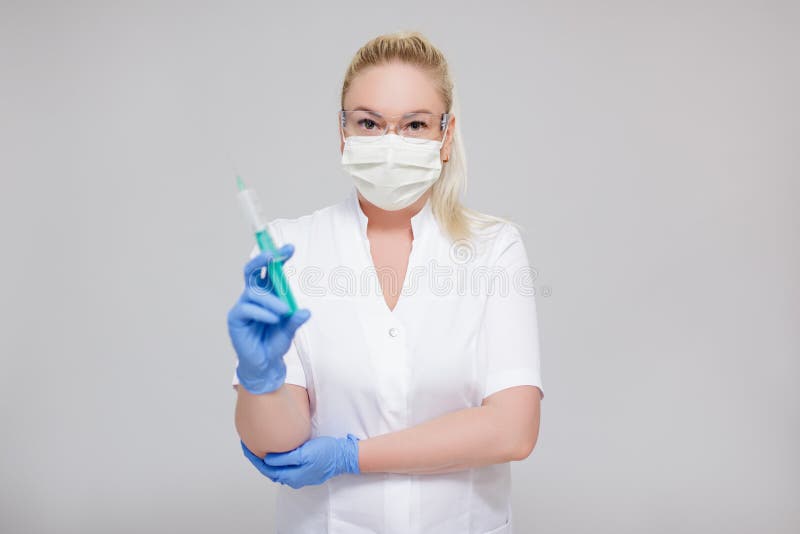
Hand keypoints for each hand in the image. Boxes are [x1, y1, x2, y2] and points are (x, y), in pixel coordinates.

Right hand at [227, 243, 310, 393]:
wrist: (264, 364)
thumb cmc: (274, 343)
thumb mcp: (289, 330)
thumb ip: (295, 320)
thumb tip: (306, 311)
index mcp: (267, 294)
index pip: (269, 271)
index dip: (278, 258)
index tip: (290, 249)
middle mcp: (253, 296)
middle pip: (252, 271)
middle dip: (262, 260)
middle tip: (274, 255)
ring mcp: (243, 306)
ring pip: (254, 292)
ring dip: (272, 300)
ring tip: (284, 312)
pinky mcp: (236, 318)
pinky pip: (247, 308)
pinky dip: (262, 312)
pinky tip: (273, 319)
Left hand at [241, 434, 360, 488]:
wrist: (343, 456)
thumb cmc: (326, 453)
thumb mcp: (305, 454)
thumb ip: (286, 458)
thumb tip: (268, 458)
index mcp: (292, 476)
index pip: (266, 469)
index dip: (254, 457)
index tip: (245, 445)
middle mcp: (293, 478)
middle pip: (269, 469)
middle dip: (257, 458)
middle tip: (247, 444)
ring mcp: (299, 475)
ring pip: (276, 468)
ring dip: (266, 458)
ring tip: (257, 445)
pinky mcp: (304, 469)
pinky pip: (285, 465)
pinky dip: (276, 459)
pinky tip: (275, 449)